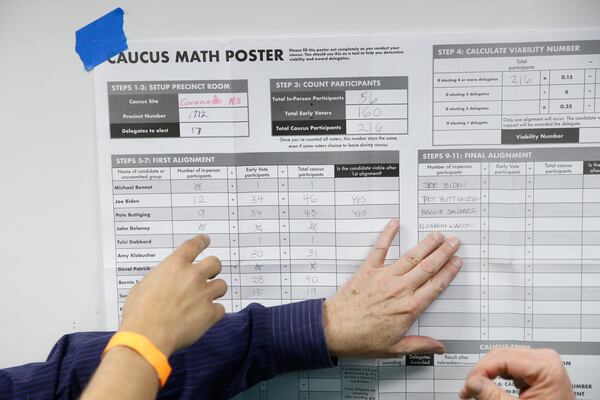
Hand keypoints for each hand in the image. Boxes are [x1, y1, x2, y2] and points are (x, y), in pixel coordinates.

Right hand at [119, 235, 226, 356]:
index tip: (205, 240)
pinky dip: (214, 313)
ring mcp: (204, 294)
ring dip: (215, 291)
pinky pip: (220, 309)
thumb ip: (158, 279)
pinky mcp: (210, 313)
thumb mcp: (142, 287)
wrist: (147, 337)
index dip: (201, 241)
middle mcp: (193, 276)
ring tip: (205, 299)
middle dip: (213, 268)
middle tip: (209, 275)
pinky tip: (204, 318)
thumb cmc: (140, 314)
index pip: (194, 245)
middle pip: (215, 262)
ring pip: (222, 285)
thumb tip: (161, 283)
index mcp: (174, 265)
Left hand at [322, 219, 461, 357]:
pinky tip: (395, 224)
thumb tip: (438, 347)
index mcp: (409, 308)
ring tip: (436, 235)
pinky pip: (380, 248)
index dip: (449, 272)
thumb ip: (419, 344)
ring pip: (411, 257)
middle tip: (454, 242)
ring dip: (426, 244)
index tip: (457, 262)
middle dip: (443, 253)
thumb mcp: (395, 348)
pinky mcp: (368, 270)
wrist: (335, 329)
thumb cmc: (362, 339)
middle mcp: (400, 289)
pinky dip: (388, 234)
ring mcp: (384, 277)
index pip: (436, 285)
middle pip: (428, 267)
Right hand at [459, 348, 574, 398]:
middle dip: (482, 373)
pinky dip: (498, 376)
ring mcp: (542, 362)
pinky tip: (489, 387)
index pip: (501, 358)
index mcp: (546, 366)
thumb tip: (473, 382)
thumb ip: (493, 396)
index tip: (468, 386)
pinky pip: (510, 366)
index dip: (480, 371)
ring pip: (503, 360)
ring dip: (487, 374)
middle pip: (501, 356)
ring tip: (475, 390)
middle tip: (467, 390)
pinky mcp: (537, 369)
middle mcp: (545, 359)